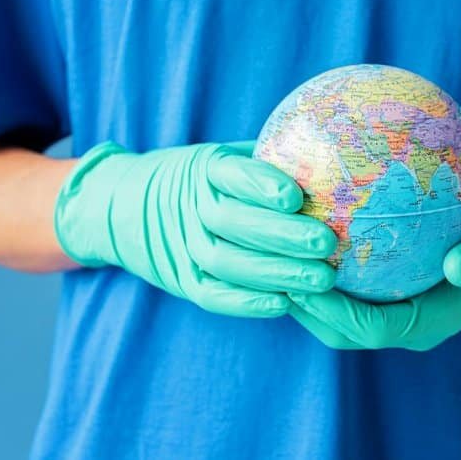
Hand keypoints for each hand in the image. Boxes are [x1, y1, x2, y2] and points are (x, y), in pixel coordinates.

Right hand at [54, 141, 338, 317]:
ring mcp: (182, 244)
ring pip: (226, 261)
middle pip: (232, 221)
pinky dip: (245, 302)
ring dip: (275, 272)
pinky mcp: (182, 279)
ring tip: (322, 279)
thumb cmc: (205, 177)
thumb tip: (335, 155)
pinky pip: (212, 294)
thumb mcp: (225, 155)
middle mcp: (190, 205)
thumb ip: (269, 158)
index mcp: (204, 168)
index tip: (295, 196)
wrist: (126, 205)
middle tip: (326, 242)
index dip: (260, 185)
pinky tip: (284, 305)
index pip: (230, 174)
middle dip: (281, 234)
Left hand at [288, 193, 460, 350]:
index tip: (307, 283)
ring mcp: (391, 310)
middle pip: (342, 331)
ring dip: (305, 291)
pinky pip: (345, 286)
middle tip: (273, 271)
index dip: (337, 313)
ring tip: (273, 257)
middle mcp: (403, 324)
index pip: (372, 330)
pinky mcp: (382, 291)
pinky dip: (320, 268)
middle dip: (306, 308)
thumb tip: (457, 265)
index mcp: (428, 324)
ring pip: (335, 314)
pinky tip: (297, 232)